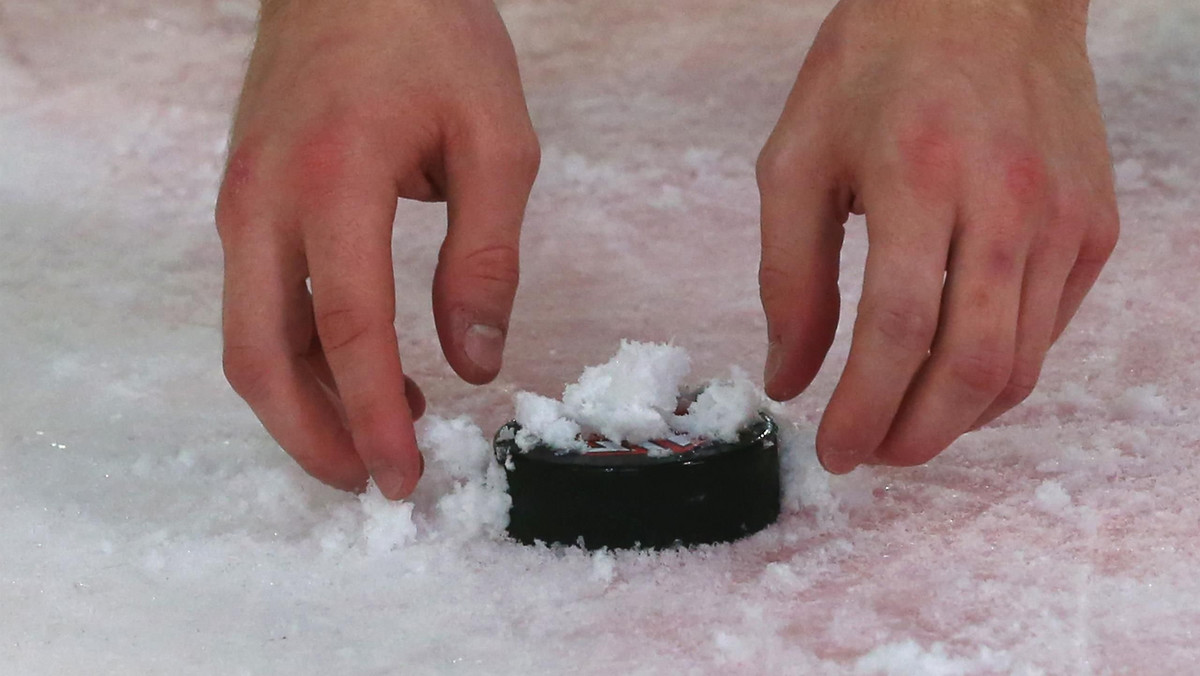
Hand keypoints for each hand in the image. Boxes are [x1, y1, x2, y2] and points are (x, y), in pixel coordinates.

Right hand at [215, 0, 539, 497]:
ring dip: (303, 402)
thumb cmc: (430, 34)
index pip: (349, 331)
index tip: (406, 476)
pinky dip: (298, 353)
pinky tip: (355, 368)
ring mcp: (242, 201)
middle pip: (260, 356)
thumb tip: (474, 361)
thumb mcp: (496, 139)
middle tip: (372, 481)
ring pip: (249, 335)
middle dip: (312, 437)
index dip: (375, 418)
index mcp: (334, 181)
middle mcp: (265, 201)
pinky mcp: (245, 199)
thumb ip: (487, 256)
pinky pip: (257, 299)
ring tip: (376, 432)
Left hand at [756, 0, 1117, 472]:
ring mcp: (1062, 216)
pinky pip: (1051, 329)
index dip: (863, 409)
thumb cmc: (875, 68)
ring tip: (905, 425)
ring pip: (1022, 361)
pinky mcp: (1093, 223)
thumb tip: (790, 377)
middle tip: (871, 455)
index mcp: (919, 176)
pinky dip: (1001, 373)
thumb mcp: (797, 157)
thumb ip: (788, 275)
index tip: (832, 451)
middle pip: (973, 364)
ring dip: (959, 416)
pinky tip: (954, 375)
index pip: (897, 331)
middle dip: (917, 435)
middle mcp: (1006, 201)